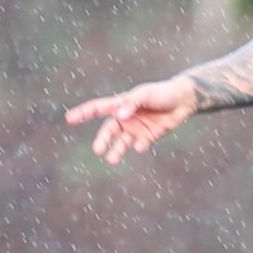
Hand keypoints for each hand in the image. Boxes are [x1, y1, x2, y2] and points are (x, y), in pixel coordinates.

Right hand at [64, 76, 198, 165]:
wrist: (183, 100)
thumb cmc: (161, 93)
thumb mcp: (145, 94)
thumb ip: (132, 104)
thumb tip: (119, 116)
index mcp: (120, 104)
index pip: (98, 109)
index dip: (83, 113)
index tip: (69, 119)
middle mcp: (125, 118)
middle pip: (108, 131)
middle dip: (102, 141)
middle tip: (97, 151)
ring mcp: (136, 129)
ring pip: (121, 142)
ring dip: (116, 151)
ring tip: (111, 160)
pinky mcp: (148, 137)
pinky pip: (140, 144)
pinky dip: (140, 146)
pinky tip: (141, 145)